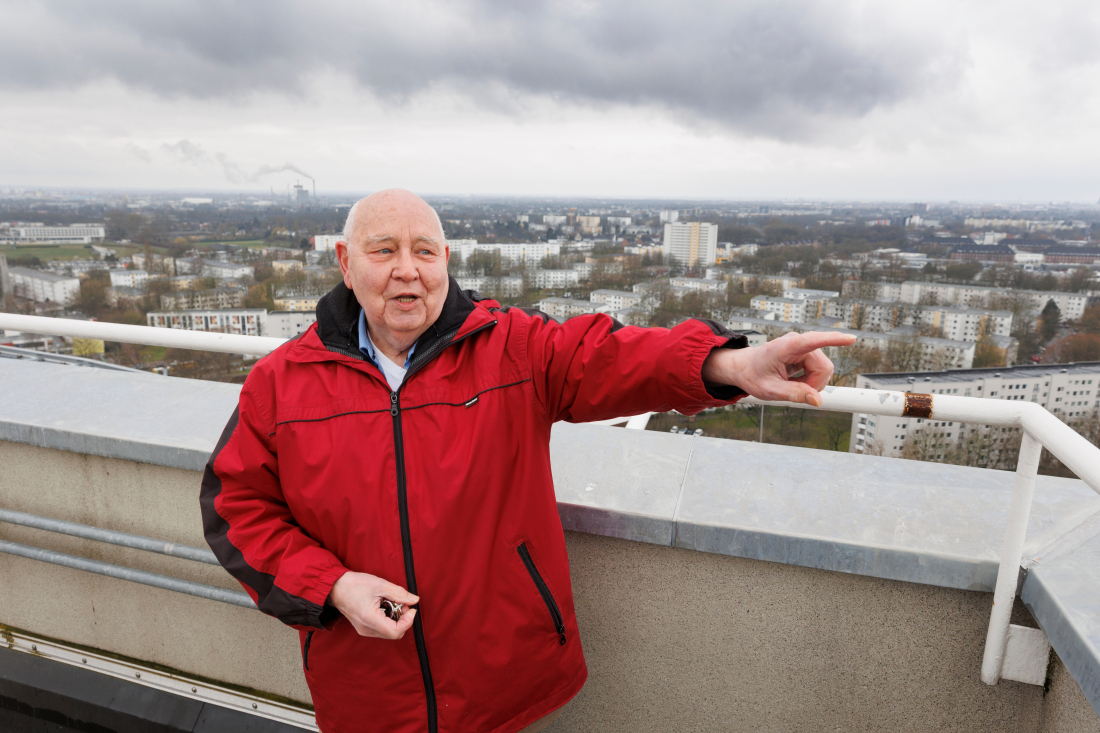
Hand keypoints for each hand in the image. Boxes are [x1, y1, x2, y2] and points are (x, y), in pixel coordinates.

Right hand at [328, 571, 418, 639]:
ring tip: (392, 602)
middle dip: (403, 619)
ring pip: (388, 632)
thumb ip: (399, 593)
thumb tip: (415, 600)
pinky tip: (385, 606)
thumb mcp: (380, 585)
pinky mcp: (363, 628)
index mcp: (370, 619)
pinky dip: (388, 619)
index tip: (411, 608)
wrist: (335, 587)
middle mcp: (367, 629)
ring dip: (396, 619)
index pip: (396, 632)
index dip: (408, 621)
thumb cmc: (354, 584)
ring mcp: (364, 630)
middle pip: (394, 633)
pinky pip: (381, 629)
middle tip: (403, 603)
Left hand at [702, 331, 857, 406]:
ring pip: (825, 369)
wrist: (745, 368)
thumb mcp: (770, 390)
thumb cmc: (753, 375)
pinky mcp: (807, 352)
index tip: (851, 339)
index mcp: (786, 347)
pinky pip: (820, 370)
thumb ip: (793, 394)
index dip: (833, 340)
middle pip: (824, 367)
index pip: (813, 341)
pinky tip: (796, 381)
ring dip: (813, 383)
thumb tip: (817, 401)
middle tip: (796, 392)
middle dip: (815, 384)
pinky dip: (811, 380)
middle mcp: (798, 342)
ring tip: (792, 385)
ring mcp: (804, 346)